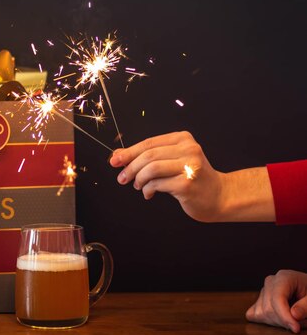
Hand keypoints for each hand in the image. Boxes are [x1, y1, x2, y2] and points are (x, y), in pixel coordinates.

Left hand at [109, 131, 274, 221]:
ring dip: (138, 179)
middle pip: (149, 155)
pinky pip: (157, 184)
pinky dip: (148, 189)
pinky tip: (149, 193)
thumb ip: (149, 156)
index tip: (114, 160)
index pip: (149, 143)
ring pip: (151, 169)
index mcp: (183, 139)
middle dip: (130, 167)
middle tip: (122, 178)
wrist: (219, 196)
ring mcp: (190, 166)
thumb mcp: (172, 160)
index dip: (129, 152)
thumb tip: (118, 155)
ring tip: (137, 186)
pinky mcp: (187, 184)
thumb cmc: (192, 177)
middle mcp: (189, 149)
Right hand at [246, 269, 306, 333]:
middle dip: (283, 321)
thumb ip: (306, 307)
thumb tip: (293, 315)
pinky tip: (278, 319)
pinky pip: (253, 314)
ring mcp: (263, 290)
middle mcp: (270, 282)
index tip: (296, 328)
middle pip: (268, 308)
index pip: (277, 299)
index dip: (285, 316)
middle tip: (300, 324)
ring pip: (261, 313)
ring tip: (293, 319)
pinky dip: (265, 320)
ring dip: (278, 322)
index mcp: (284, 277)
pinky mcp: (259, 300)